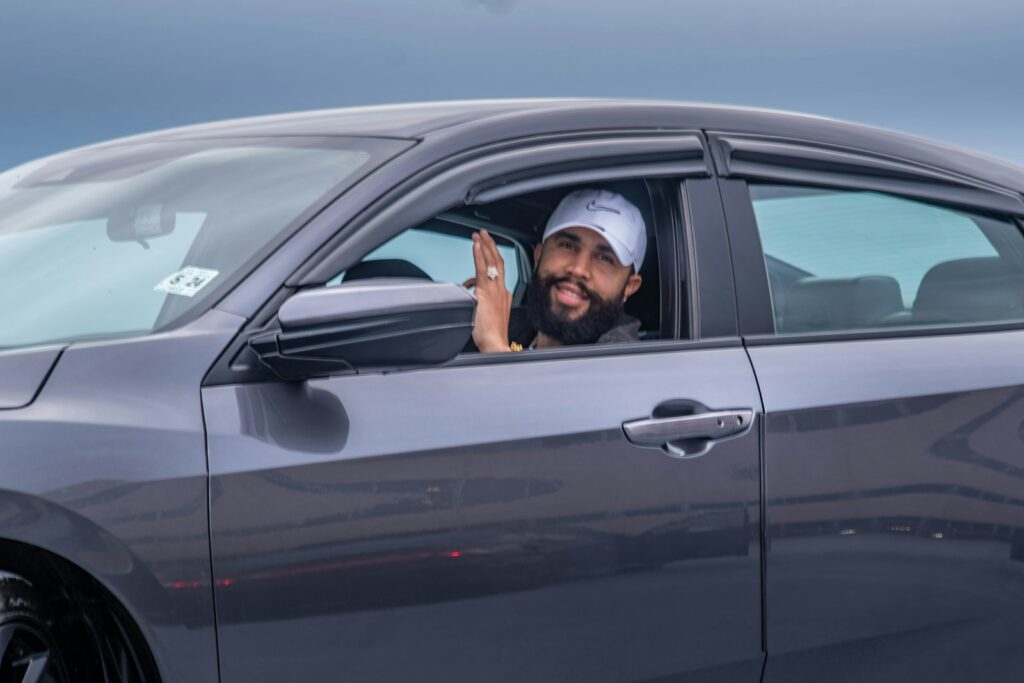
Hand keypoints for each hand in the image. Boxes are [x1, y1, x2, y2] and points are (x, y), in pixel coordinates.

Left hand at [466, 230, 512, 352]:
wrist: (495, 345)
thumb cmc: (491, 337)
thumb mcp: (488, 317)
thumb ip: (481, 305)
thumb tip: (471, 298)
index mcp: (504, 296)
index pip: (499, 272)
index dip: (494, 257)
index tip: (488, 248)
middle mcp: (502, 290)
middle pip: (498, 262)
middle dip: (491, 246)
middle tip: (485, 234)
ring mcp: (495, 290)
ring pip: (492, 262)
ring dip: (485, 246)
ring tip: (479, 235)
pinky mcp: (486, 292)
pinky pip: (483, 268)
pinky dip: (479, 254)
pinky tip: (476, 245)